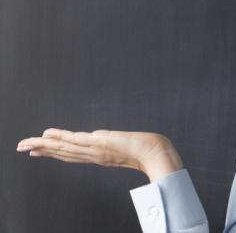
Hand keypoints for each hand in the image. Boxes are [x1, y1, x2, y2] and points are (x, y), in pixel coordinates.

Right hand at [16, 128, 183, 182]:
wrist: (157, 154)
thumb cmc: (148, 151)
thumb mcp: (126, 147)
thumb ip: (113, 143)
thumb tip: (102, 137)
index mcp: (99, 156)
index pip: (72, 154)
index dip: (54, 153)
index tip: (39, 150)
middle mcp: (94, 155)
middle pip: (63, 152)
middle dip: (42, 150)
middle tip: (22, 147)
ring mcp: (95, 149)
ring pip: (64, 147)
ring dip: (43, 145)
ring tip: (26, 143)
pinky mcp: (100, 143)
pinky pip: (75, 140)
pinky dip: (60, 137)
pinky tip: (48, 134)